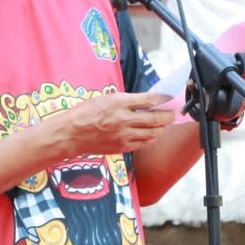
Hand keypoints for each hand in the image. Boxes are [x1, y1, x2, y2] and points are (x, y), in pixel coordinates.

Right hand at [45, 91, 175, 155]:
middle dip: (168, 116)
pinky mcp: (122, 147)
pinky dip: (150, 138)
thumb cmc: (86, 113)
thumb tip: (146, 102)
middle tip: (172, 114)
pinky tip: (151, 134)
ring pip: (152, 133)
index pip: (149, 100)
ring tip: (163, 124)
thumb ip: (127, 100)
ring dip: (161, 128)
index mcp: (119, 103)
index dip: (163, 99)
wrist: (72, 133)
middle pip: (155, 118)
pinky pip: (143, 143)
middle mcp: (124, 119)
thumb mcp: (106, 98)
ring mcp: (123, 135)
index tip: (169, 98)